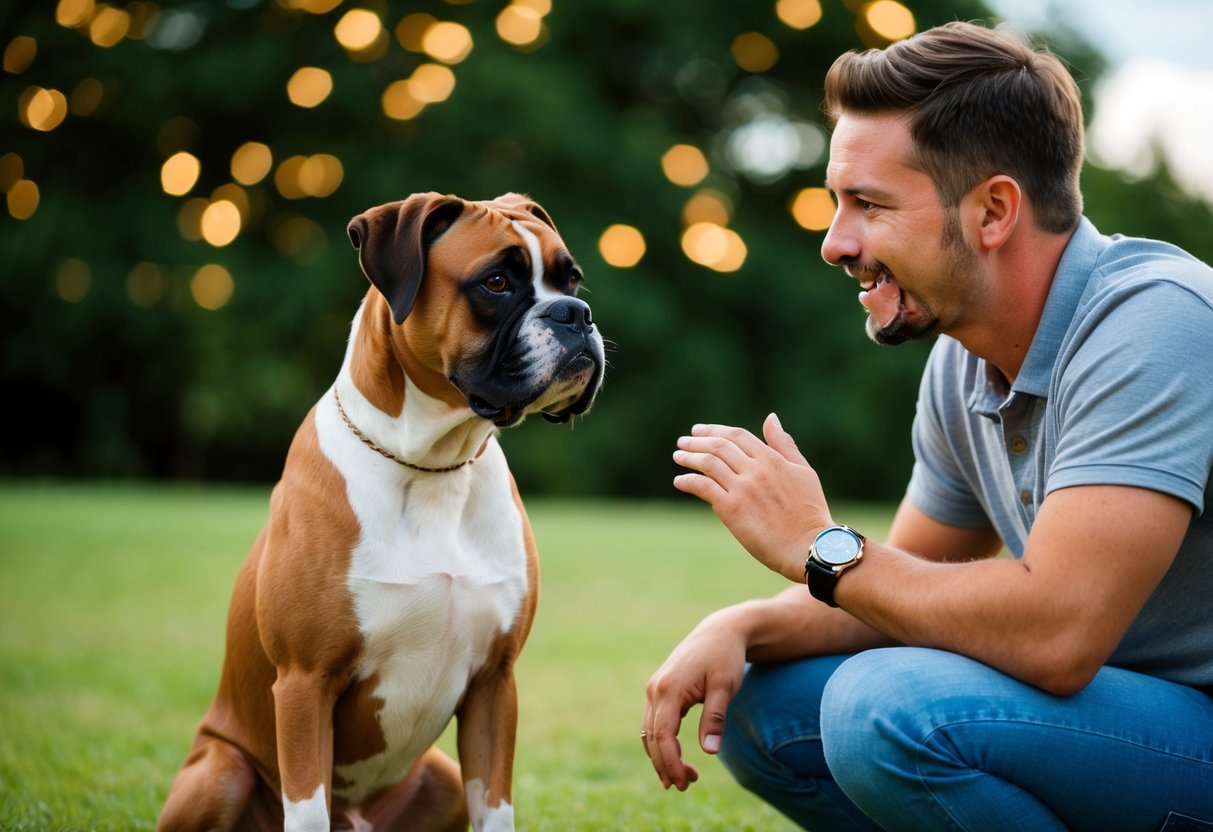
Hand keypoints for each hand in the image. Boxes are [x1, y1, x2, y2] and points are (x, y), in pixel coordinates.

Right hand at [642, 612, 746, 790]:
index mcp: (670, 688)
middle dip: (666, 765)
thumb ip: (715, 718)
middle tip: (685, 787)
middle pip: (652, 737)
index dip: (671, 762)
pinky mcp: (659, 690)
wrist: (720, 631)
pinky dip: (661, 743)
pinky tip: (674, 757)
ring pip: (650, 732)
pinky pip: (654, 723)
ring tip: (683, 778)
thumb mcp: (725, 687)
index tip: (683, 783)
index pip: (663, 735)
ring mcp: (654, 689)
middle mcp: (655, 689)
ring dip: (662, 756)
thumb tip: (709, 752)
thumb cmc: (725, 658)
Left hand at [673, 413, 830, 580]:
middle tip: (683, 441)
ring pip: (708, 464)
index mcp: (773, 459)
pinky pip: (703, 488)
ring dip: (688, 458)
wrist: (809, 545)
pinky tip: (680, 481)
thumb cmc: (810, 512)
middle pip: (718, 446)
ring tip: (678, 456)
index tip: (699, 430)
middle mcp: (756, 470)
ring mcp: (743, 488)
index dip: (715, 430)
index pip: (737, 436)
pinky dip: (688, 481)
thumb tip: (771, 418)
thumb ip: (784, 444)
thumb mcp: (803, 471)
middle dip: (697, 441)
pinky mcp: (732, 509)